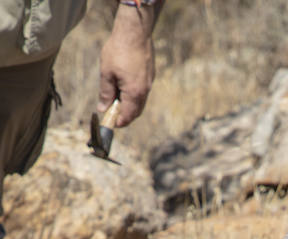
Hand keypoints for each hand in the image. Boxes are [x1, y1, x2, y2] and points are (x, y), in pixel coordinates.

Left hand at [98, 8, 154, 125]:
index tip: (111, 122)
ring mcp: (149, 83)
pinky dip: (134, 94)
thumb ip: (105, 93)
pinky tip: (124, 84)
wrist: (135, 32)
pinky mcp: (150, 75)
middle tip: (112, 111)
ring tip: (116, 95)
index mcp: (134, 93)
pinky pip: (143, 91)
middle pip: (136, 112)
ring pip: (140, 102)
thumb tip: (103, 108)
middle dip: (124, 115)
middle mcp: (144, 91)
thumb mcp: (106, 73)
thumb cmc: (119, 51)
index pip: (128, 116)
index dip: (119, 122)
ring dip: (129, 104)